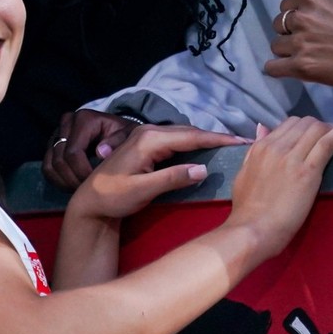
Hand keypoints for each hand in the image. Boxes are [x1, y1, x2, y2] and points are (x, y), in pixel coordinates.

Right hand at [43, 110, 140, 189]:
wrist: (117, 131)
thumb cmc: (125, 135)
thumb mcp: (129, 135)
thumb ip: (119, 141)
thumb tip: (100, 152)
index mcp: (84, 119)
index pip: (73, 152)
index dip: (82, 172)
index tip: (97, 184)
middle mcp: (67, 122)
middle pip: (60, 160)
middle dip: (74, 180)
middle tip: (89, 190)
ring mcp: (57, 133)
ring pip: (50, 165)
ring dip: (65, 182)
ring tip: (82, 189)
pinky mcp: (52, 144)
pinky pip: (46, 167)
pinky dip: (57, 180)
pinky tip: (73, 186)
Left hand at [70, 126, 246, 221]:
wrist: (89, 201)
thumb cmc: (113, 197)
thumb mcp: (142, 190)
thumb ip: (172, 178)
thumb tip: (203, 169)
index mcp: (149, 140)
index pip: (191, 136)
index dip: (218, 139)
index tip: (241, 141)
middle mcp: (149, 132)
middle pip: (190, 132)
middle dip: (216, 137)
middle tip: (242, 143)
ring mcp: (147, 137)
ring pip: (184, 135)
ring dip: (206, 140)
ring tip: (230, 146)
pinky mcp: (147, 145)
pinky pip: (177, 140)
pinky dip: (194, 143)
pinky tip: (206, 150)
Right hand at [225, 117, 332, 261]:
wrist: (254, 229)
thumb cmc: (247, 209)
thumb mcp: (243, 172)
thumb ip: (254, 150)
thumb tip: (263, 128)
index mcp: (261, 147)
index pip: (289, 124)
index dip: (305, 127)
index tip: (314, 135)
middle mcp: (277, 146)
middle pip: (305, 123)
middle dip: (319, 126)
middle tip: (330, 136)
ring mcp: (293, 157)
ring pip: (317, 129)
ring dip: (332, 128)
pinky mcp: (308, 171)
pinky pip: (326, 143)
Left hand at [266, 0, 332, 90]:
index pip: (287, 6)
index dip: (300, 15)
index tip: (319, 22)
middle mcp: (301, 18)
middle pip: (279, 25)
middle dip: (294, 32)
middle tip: (318, 39)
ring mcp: (300, 44)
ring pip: (277, 46)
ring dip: (289, 51)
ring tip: (312, 53)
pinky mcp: (301, 68)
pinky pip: (273, 68)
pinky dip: (280, 69)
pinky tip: (295, 67)